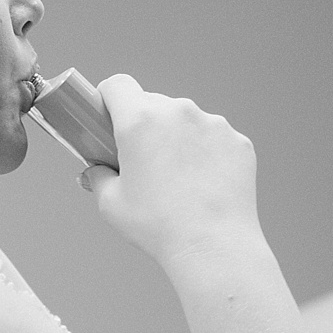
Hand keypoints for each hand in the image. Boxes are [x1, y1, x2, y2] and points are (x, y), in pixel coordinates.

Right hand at [81, 74, 260, 263]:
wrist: (213, 247)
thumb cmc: (159, 227)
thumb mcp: (112, 204)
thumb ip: (98, 178)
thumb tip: (95, 171)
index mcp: (140, 121)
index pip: (118, 85)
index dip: (108, 98)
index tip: (106, 116)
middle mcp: (178, 112)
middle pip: (152, 103)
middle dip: (143, 124)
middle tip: (141, 158)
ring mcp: (212, 124)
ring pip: (185, 120)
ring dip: (177, 137)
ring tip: (177, 178)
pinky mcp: (237, 141)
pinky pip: (213, 138)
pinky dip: (206, 152)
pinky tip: (203, 183)